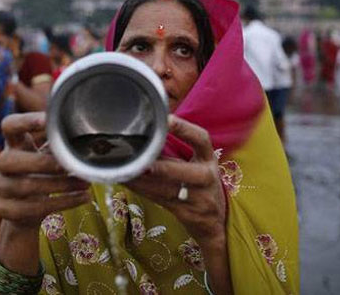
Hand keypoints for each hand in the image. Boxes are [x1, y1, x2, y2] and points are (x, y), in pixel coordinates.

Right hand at [0, 112, 90, 229]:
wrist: (26, 208)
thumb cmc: (42, 172)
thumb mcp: (48, 154)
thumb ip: (60, 142)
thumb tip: (85, 130)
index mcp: (15, 143)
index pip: (9, 125)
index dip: (24, 121)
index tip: (47, 120)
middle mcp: (3, 164)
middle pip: (10, 160)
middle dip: (42, 163)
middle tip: (69, 165)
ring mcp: (1, 188)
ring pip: (26, 186)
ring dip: (61, 185)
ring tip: (85, 184)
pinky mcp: (7, 210)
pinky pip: (34, 208)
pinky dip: (63, 203)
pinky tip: (82, 198)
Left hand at [124, 115, 225, 241]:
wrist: (214, 221)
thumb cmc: (200, 183)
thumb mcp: (199, 163)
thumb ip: (177, 149)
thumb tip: (146, 131)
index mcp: (208, 159)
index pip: (202, 140)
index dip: (185, 129)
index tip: (167, 119)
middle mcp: (206, 178)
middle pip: (190, 173)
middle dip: (166, 169)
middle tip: (145, 163)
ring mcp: (197, 198)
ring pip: (168, 190)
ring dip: (144, 181)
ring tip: (125, 171)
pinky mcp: (184, 213)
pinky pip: (159, 199)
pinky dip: (141, 190)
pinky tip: (127, 182)